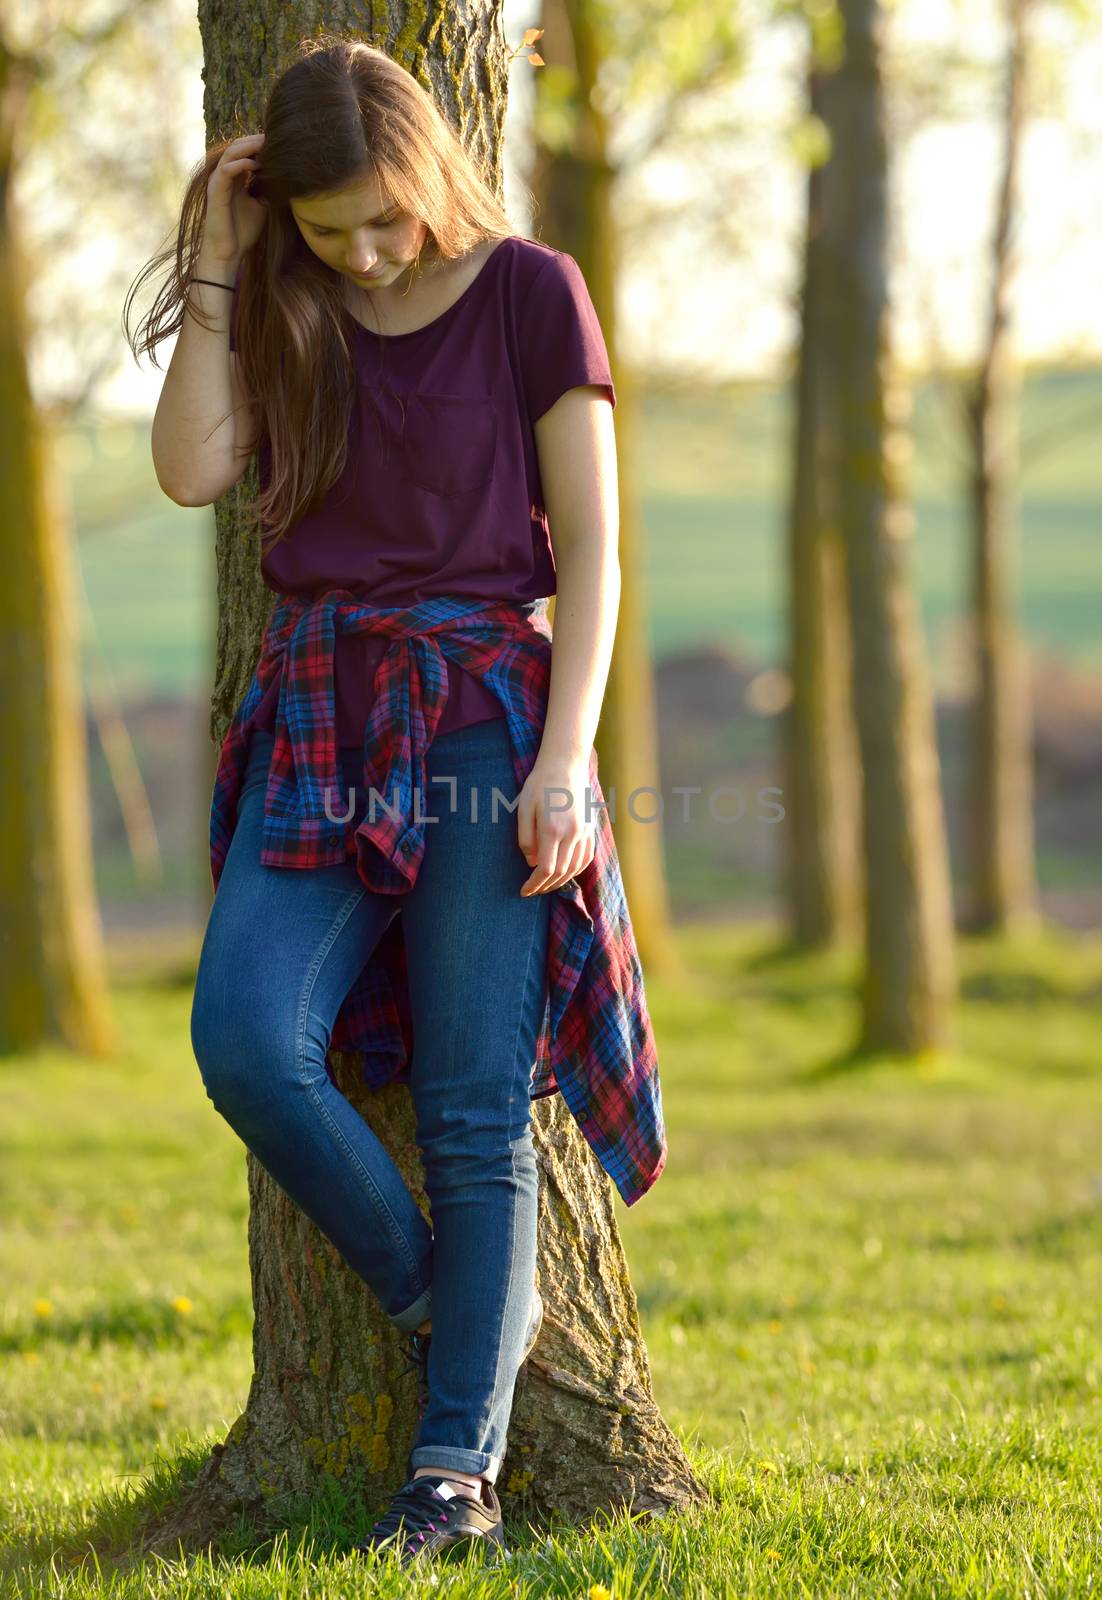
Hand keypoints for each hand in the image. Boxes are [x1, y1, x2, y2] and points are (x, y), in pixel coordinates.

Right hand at [202, 132, 268, 262]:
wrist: (229, 252)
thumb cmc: (243, 232)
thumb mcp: (262, 207)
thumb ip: (267, 191)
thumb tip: (284, 180)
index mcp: (235, 178)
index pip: (245, 152)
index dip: (259, 145)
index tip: (279, 143)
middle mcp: (225, 176)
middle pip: (237, 146)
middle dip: (255, 140)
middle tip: (274, 137)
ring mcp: (218, 181)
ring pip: (230, 153)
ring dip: (248, 146)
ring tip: (265, 144)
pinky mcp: (215, 190)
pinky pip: (227, 169)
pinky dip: (241, 164)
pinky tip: (256, 164)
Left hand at [516, 752, 596, 896]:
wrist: (566, 765)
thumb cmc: (540, 784)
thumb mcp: (524, 808)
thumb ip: (525, 838)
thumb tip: (531, 863)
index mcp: (552, 829)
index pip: (545, 870)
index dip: (534, 885)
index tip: (524, 891)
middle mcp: (572, 834)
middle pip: (561, 873)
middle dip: (545, 887)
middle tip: (532, 891)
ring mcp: (584, 832)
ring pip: (575, 868)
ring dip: (561, 882)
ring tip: (546, 886)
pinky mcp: (590, 829)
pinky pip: (586, 858)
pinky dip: (576, 870)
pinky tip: (565, 873)